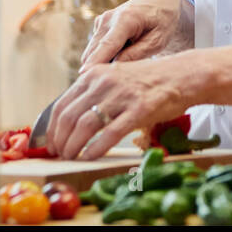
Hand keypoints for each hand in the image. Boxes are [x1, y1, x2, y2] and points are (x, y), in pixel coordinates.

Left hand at [46, 56, 189, 159]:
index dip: (51, 129)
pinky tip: (90, 157)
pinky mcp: (139, 109)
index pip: (61, 105)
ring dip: (73, 146)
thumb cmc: (147, 82)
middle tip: (59, 155)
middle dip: (59, 141)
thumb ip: (92, 95)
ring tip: (71, 158)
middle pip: (69, 116)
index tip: (49, 144)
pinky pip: (110, 133)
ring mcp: (122, 95)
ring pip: (85, 125)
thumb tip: (67, 122)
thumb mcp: (114, 79)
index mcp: (94, 74)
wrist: (181, 75)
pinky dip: (95, 149)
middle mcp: (104, 82)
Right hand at [80, 0, 192, 66]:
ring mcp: (101, 22)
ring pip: (93, 52)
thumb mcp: (157, 40)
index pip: (108, 44)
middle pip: (95, 51)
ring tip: (123, 71)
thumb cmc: (162, 22)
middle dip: (98, 69)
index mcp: (126, 19)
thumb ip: (137, 54)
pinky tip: (122, 57)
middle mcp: (108, 18)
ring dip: (102, 63)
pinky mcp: (99, 27)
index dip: (95, 61)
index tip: (84, 75)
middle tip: (110, 87)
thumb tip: (115, 69)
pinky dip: (104, 57)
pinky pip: (96, 49)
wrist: (159, 2)